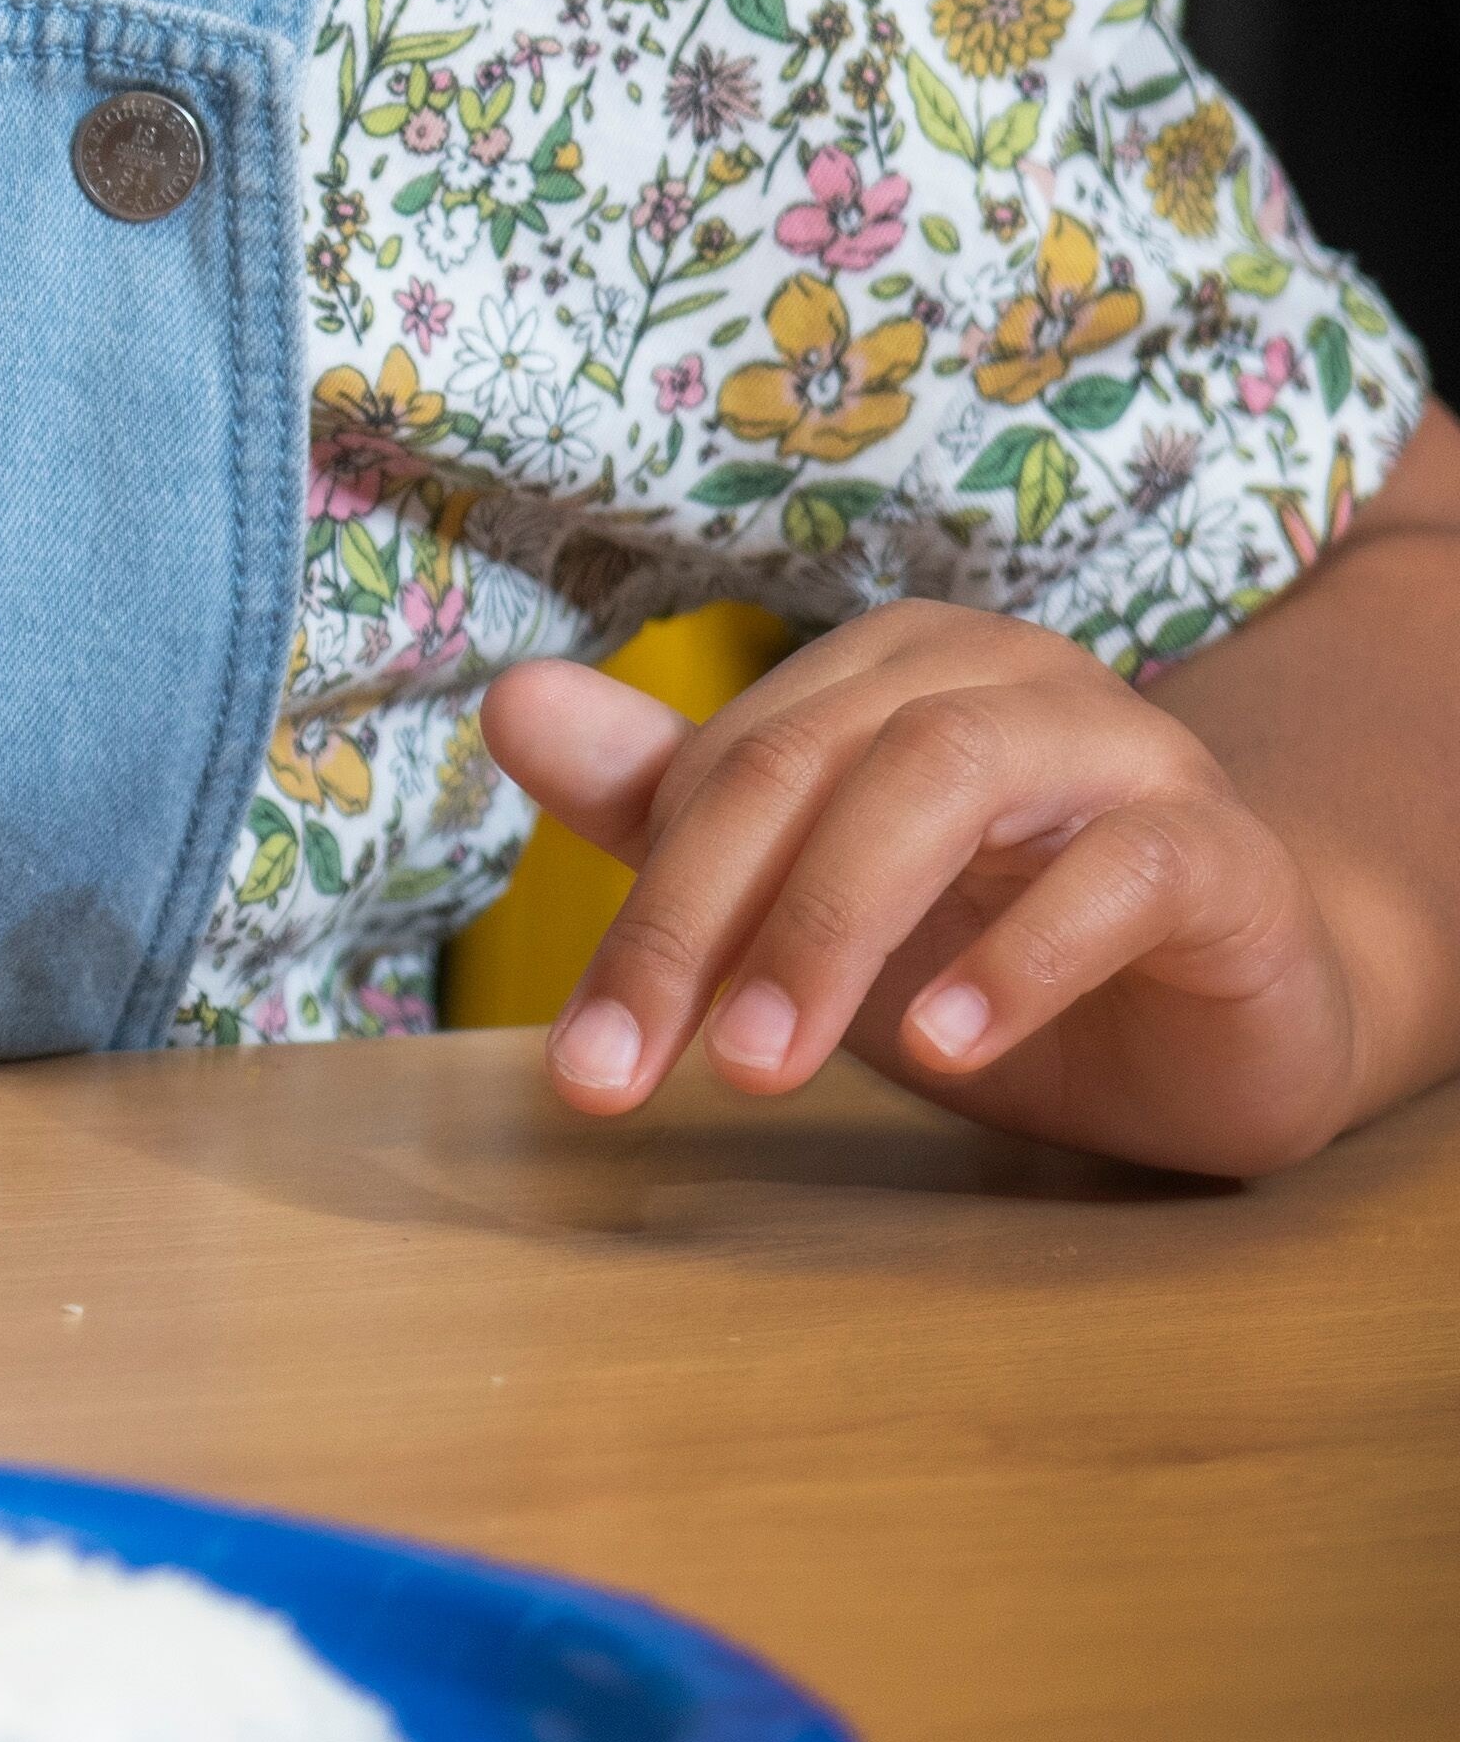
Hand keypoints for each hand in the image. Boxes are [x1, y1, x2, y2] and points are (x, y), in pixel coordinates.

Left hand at [488, 609, 1366, 1179]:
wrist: (1230, 1022)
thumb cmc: (1001, 946)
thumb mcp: (821, 900)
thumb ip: (671, 806)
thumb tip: (511, 704)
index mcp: (885, 671)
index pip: (727, 772)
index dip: (646, 913)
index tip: (585, 1062)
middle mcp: (996, 677)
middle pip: (808, 763)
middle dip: (702, 920)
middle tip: (637, 1070)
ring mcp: (1124, 750)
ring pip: (945, 777)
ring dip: (834, 921)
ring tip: (767, 1059)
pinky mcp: (1225, 854)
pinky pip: (1125, 871)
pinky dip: (1023, 953)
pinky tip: (950, 1047)